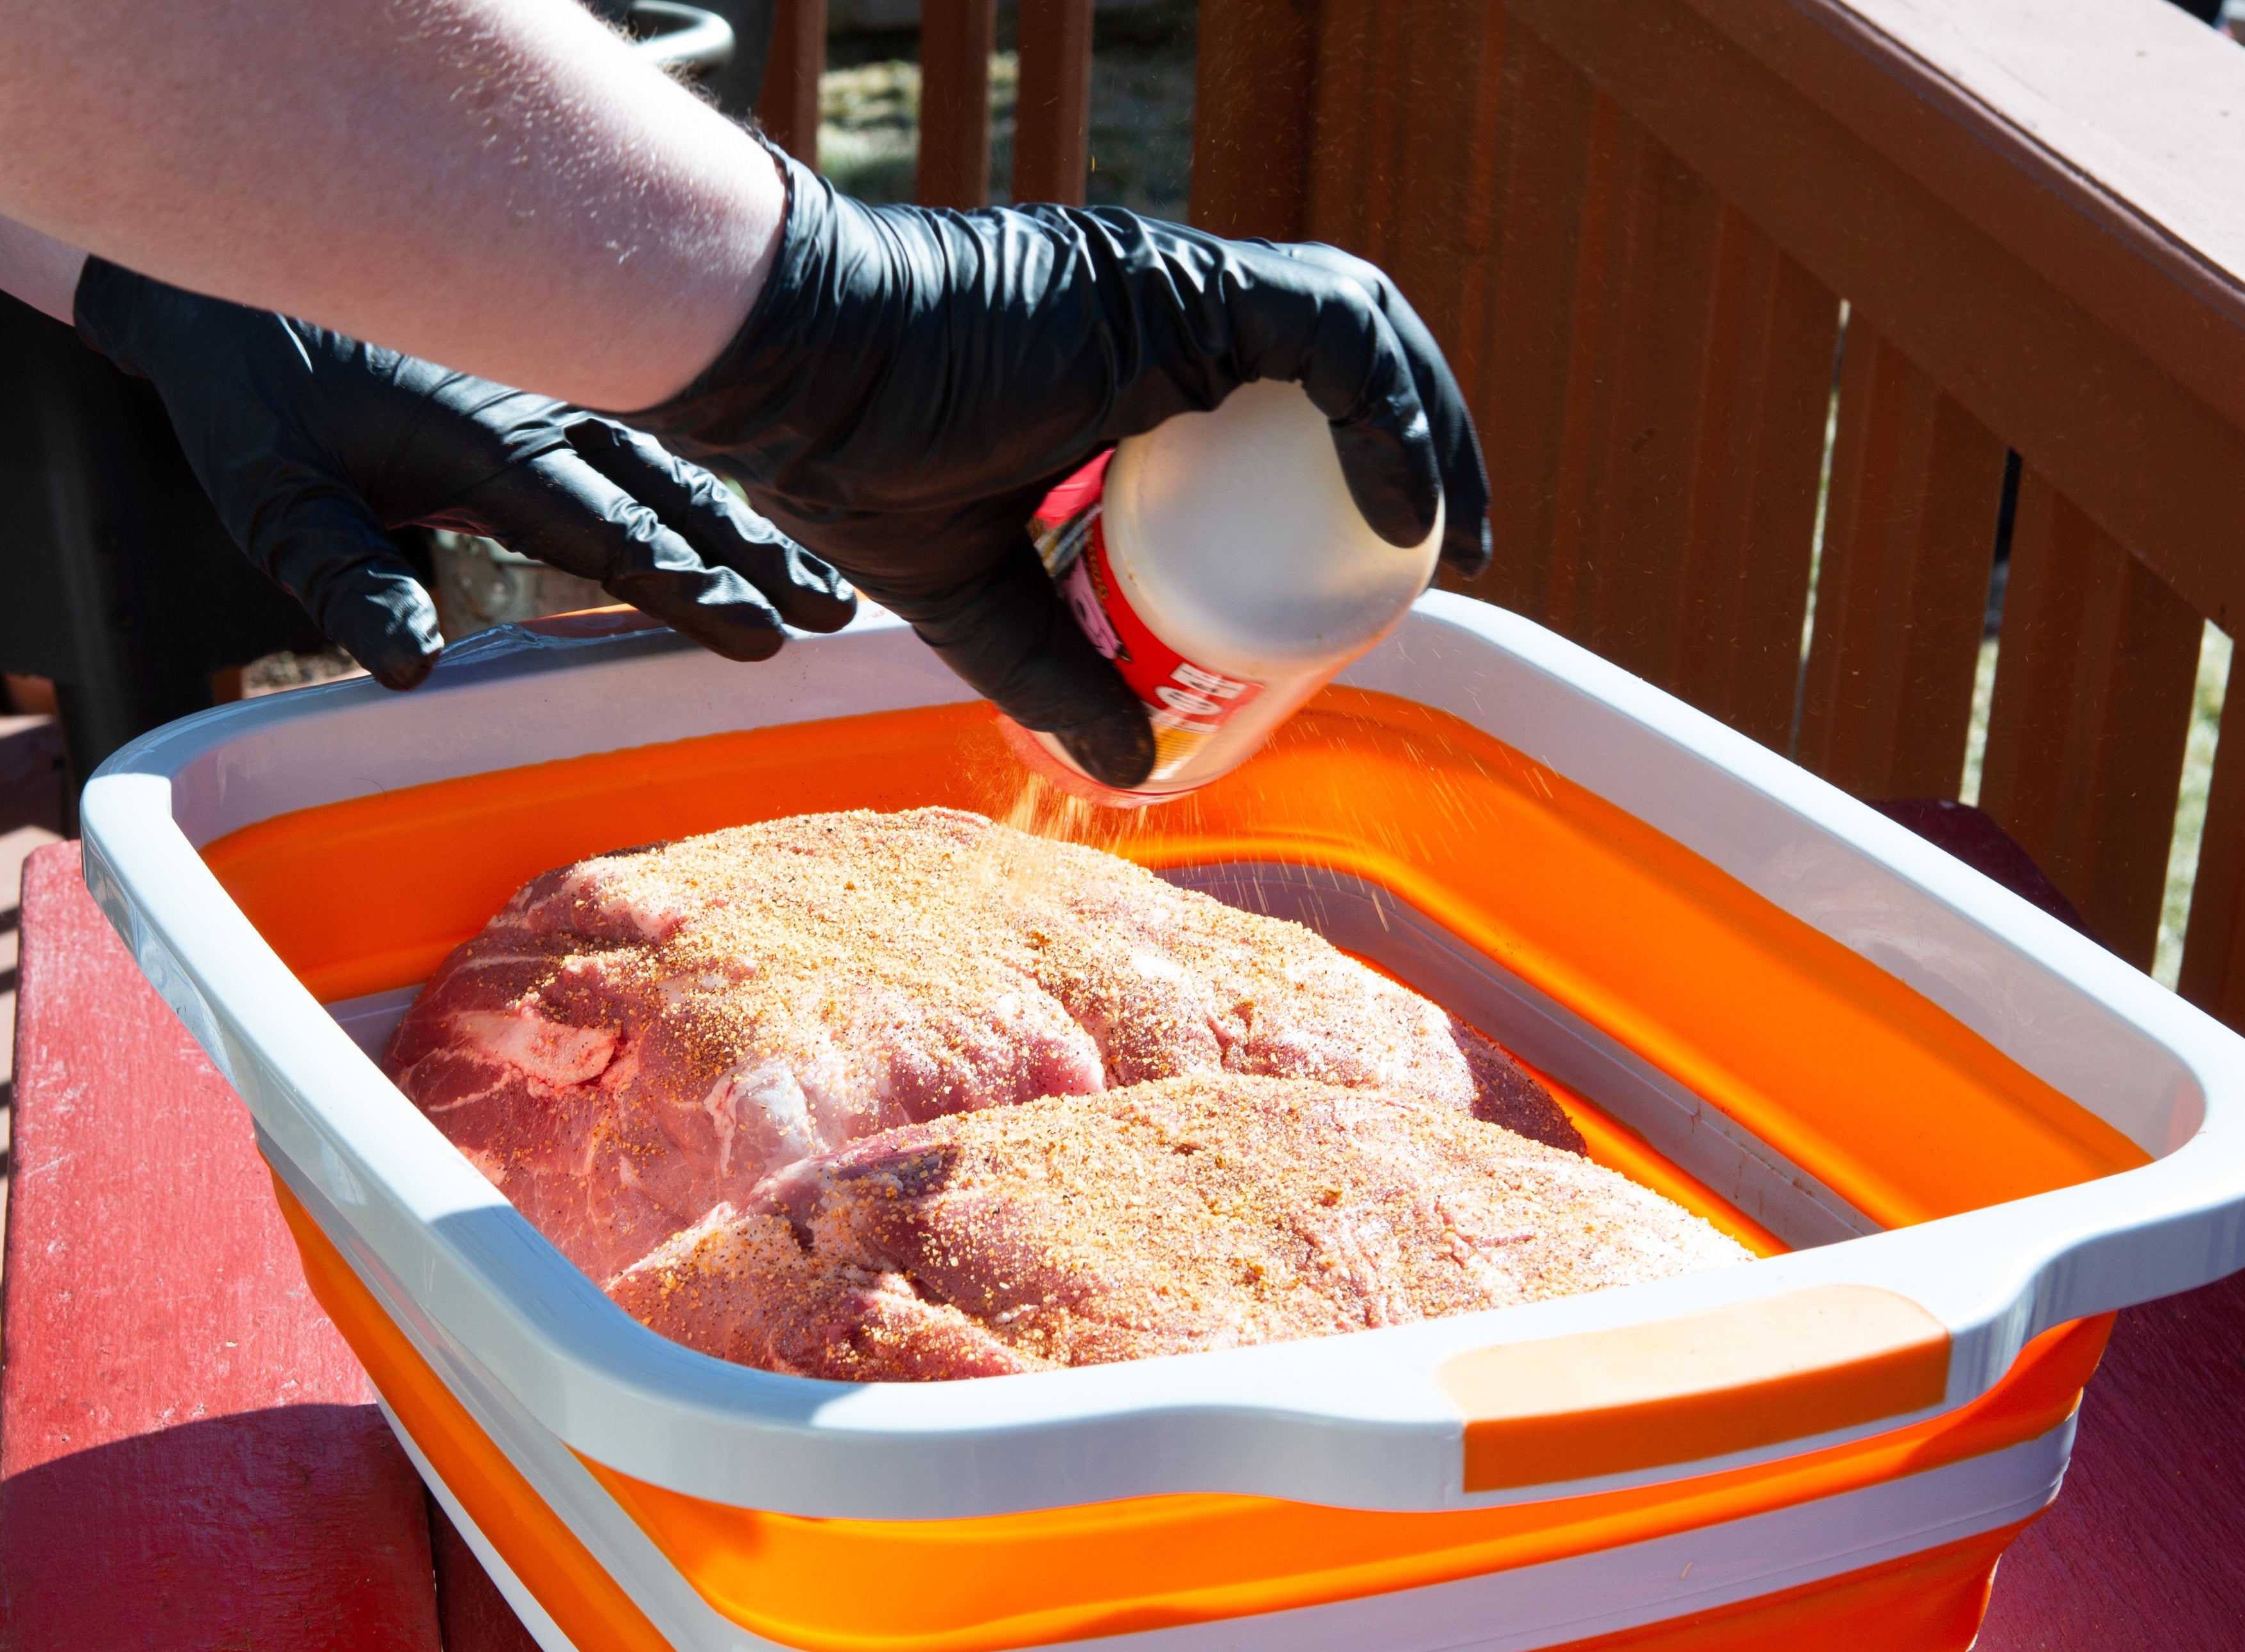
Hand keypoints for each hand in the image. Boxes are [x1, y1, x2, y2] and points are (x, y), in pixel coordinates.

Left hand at [75, 259, 854, 689]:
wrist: (235, 273)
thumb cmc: (251, 391)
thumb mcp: (271, 498)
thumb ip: (345, 577)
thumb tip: (414, 666)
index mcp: (484, 442)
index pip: (606, 529)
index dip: (682, 586)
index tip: (753, 632)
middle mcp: (536, 410)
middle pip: (667, 497)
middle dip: (752, 560)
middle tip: (830, 614)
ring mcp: (545, 393)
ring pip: (668, 468)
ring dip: (742, 530)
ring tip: (821, 589)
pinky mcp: (537, 391)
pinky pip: (638, 444)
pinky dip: (697, 491)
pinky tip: (740, 532)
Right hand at [628, 149, 1490, 787]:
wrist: (794, 378)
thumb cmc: (850, 459)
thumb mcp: (977, 601)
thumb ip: (1053, 675)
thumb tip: (1126, 773)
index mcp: (1137, 360)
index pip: (1293, 390)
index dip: (1361, 463)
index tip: (1388, 559)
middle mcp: (1176, 307)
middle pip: (1349, 356)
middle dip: (1424, 445)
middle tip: (1450, 553)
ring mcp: (1180, 286)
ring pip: (1361, 331)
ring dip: (1429, 426)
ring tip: (1450, 531)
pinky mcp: (1179, 286)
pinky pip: (1331, 336)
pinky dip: (1385, 413)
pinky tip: (1405, 498)